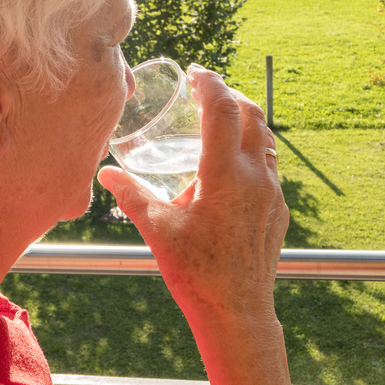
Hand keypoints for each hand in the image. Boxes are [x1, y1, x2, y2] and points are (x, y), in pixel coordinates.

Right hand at [99, 65, 306, 384]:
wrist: (237, 312)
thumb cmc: (196, 272)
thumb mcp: (157, 230)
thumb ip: (131, 195)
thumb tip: (105, 173)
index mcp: (225, 174)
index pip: (222, 110)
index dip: (210, 84)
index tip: (196, 73)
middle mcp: (256, 176)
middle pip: (252, 115)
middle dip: (230, 96)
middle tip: (207, 91)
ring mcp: (272, 193)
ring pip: (266, 139)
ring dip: (246, 121)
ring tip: (222, 121)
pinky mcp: (278, 210)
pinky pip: (270, 166)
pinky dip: (254, 150)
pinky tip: (234, 166)